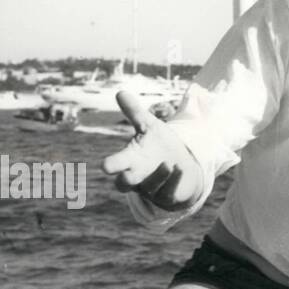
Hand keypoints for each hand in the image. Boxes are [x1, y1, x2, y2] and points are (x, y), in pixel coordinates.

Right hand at [102, 90, 201, 210]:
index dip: (111, 165)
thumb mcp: (149, 126)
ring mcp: (152, 189)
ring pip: (150, 188)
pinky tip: (180, 169)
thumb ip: (134, 112)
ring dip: (157, 176)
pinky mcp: (168, 196)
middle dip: (125, 180)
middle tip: (126, 176)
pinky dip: (173, 181)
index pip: (116, 165)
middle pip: (124, 184)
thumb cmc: (160, 145)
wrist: (182, 165)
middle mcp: (138, 177)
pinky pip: (169, 193)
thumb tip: (120, 92)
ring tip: (167, 163)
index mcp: (130, 160)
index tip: (105, 166)